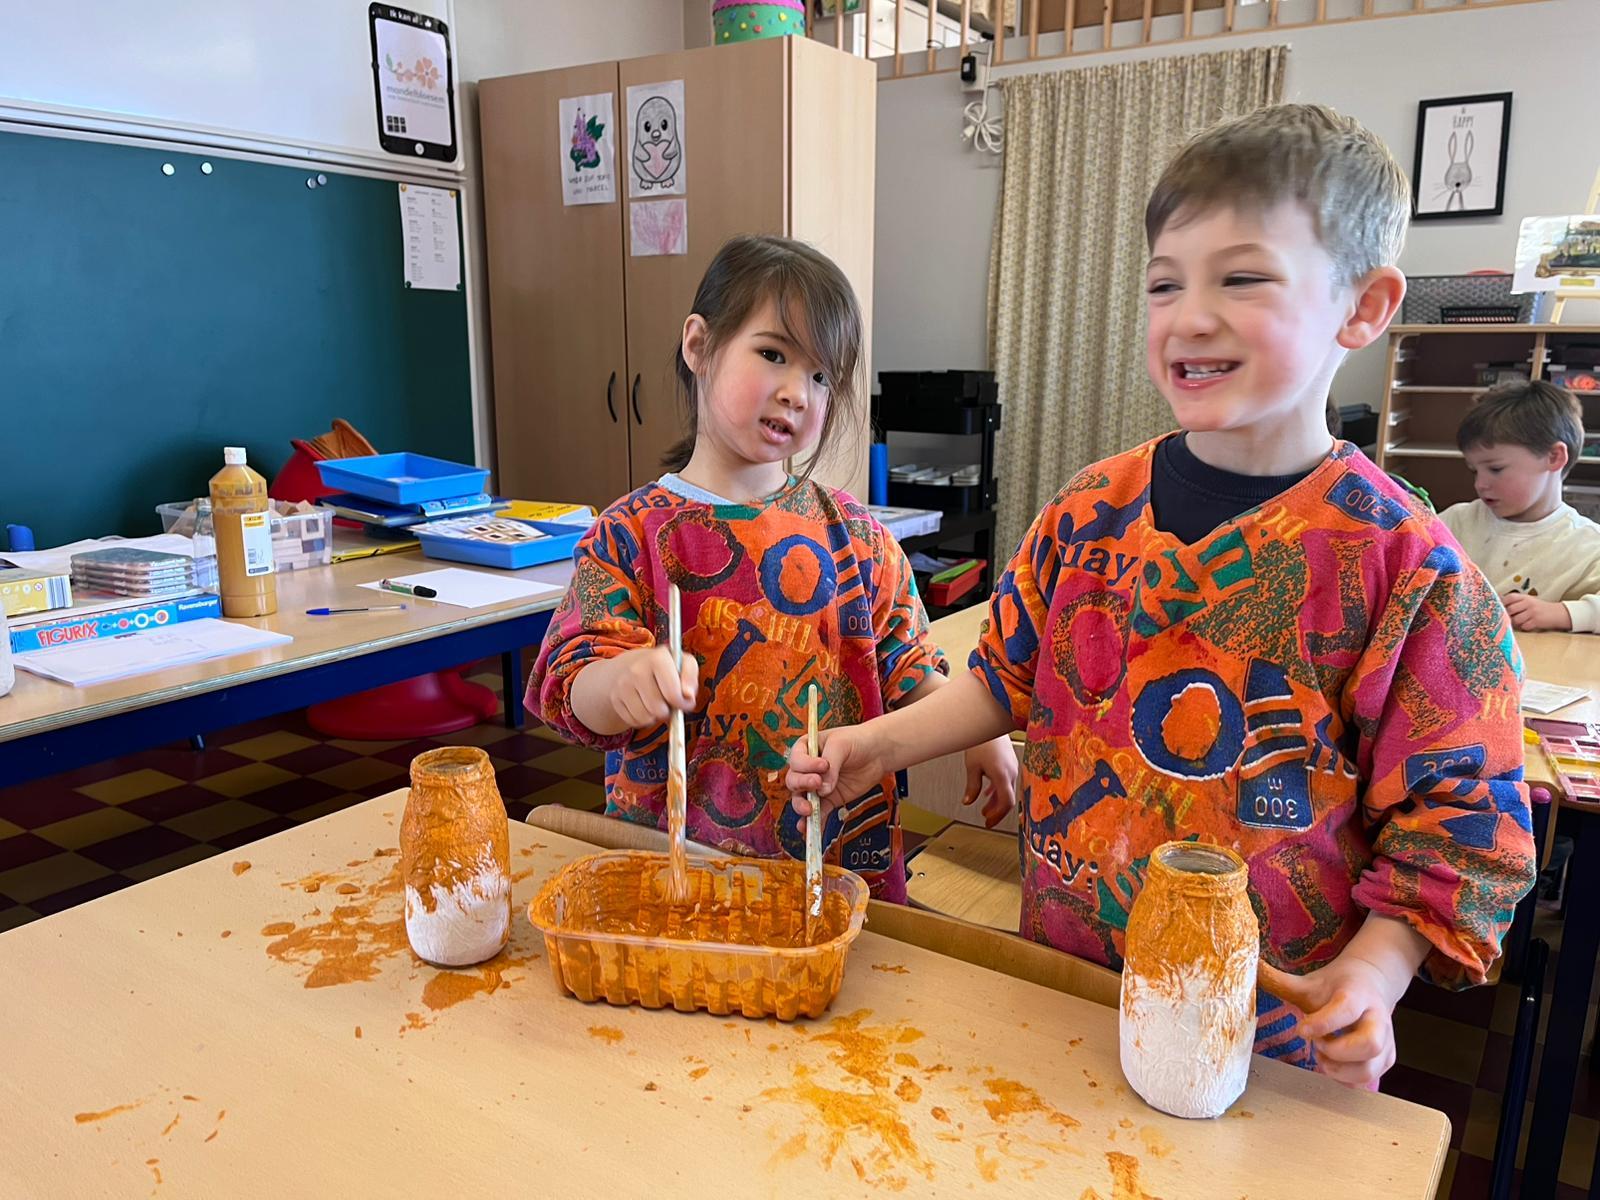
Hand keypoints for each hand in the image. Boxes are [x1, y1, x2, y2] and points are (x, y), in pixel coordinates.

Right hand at [589, 645, 697, 731]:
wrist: (632, 665)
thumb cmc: (666, 667)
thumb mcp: (683, 663)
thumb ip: (691, 676)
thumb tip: (688, 696)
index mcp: (657, 658)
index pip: (672, 693)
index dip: (682, 703)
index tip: (684, 701)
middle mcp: (636, 670)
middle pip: (658, 709)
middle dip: (668, 711)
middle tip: (668, 702)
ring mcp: (623, 685)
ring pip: (646, 718)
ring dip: (655, 716)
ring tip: (656, 703)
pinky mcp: (615, 698)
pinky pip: (634, 721)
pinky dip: (642, 719)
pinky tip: (644, 706)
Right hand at [786, 724, 886, 828]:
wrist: (877, 753)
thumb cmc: (857, 741)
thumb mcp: (841, 745)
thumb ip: (831, 765)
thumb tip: (823, 790)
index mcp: (805, 750)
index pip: (797, 760)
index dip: (806, 765)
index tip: (824, 765)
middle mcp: (807, 769)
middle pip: (794, 781)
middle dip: (802, 784)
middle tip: (817, 785)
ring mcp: (817, 786)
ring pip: (801, 799)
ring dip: (801, 806)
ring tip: (809, 811)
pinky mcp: (829, 800)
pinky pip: (819, 813)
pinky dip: (815, 822)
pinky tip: (812, 830)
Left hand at [962, 735, 1018, 827]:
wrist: (989, 721)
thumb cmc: (982, 740)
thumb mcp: (972, 767)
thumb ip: (972, 786)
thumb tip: (968, 801)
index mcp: (1003, 775)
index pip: (1006, 803)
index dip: (998, 815)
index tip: (988, 822)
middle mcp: (1011, 772)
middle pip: (1007, 799)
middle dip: (996, 811)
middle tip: (987, 820)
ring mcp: (1012, 767)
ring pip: (1006, 790)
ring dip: (996, 801)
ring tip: (985, 809)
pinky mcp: (1010, 762)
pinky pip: (1005, 781)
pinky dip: (997, 790)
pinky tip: (988, 794)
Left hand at [1257, 952, 1404, 1087]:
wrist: (1371, 983)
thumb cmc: (1336, 986)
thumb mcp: (1310, 981)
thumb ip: (1281, 980)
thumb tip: (1252, 967)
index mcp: (1357, 994)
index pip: (1345, 1010)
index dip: (1323, 1023)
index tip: (1301, 1030)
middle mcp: (1377, 1018)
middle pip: (1369, 1044)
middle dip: (1337, 1052)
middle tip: (1317, 1045)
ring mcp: (1387, 1039)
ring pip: (1371, 1067)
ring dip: (1341, 1070)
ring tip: (1322, 1057)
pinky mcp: (1387, 1056)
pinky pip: (1371, 1077)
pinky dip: (1348, 1078)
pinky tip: (1333, 1064)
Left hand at [1503, 593, 1570, 631]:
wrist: (1558, 613)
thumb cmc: (1539, 608)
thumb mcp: (1528, 601)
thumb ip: (1515, 602)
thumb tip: (1498, 603)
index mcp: (1524, 597)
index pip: (1509, 598)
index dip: (1502, 604)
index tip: (1499, 609)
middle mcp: (1528, 603)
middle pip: (1510, 610)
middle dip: (1507, 616)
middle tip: (1507, 619)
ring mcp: (1532, 612)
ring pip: (1515, 620)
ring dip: (1515, 623)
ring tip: (1519, 622)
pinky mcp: (1537, 621)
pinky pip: (1524, 626)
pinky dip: (1524, 627)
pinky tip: (1527, 625)